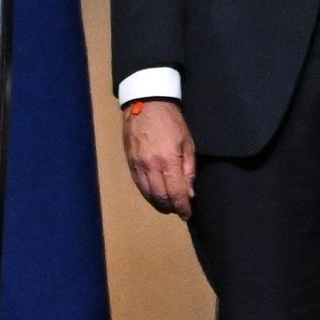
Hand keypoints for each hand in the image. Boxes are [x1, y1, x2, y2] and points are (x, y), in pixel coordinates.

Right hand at [124, 98, 197, 215]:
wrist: (145, 105)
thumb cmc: (171, 122)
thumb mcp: (188, 143)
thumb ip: (189, 170)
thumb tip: (189, 193)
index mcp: (168, 161)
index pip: (176, 193)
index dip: (182, 207)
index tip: (188, 214)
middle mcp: (151, 167)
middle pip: (161, 197)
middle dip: (171, 207)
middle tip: (180, 209)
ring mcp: (138, 166)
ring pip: (148, 194)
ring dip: (159, 203)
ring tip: (169, 205)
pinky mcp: (130, 164)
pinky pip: (139, 185)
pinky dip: (148, 194)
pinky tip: (156, 194)